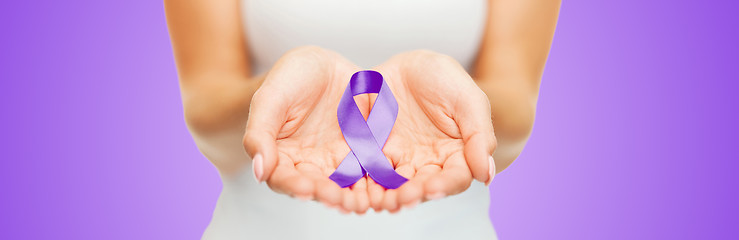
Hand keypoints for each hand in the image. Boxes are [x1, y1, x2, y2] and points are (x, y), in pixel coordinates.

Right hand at [243, 46, 376, 212]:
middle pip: (317, 187)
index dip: (293, 185)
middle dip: (328, 195)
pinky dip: (376, 180)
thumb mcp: (270, 98)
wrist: (323, 65)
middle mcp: (310, 166)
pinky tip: (384, 184)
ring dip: (353, 196)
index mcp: (281, 157)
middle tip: (339, 200)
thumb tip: (259, 171)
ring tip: (362, 201)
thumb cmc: (289, 79)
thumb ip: (260, 133)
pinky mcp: (363, 153)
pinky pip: (371, 170)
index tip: (305, 188)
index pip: (283, 178)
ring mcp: (338, 161)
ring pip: (346, 185)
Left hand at [368, 50, 496, 211]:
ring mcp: (400, 160)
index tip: (433, 188)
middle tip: (403, 198)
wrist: (408, 64)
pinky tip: (361, 190)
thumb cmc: (444, 79)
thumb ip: (479, 135)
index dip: (446, 185)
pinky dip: (365, 183)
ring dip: (389, 196)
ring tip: (383, 200)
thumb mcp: (468, 100)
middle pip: (423, 187)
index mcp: (456, 154)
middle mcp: (428, 164)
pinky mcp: (374, 153)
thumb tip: (486, 176)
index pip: (455, 177)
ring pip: (395, 185)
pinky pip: (368, 172)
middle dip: (414, 194)